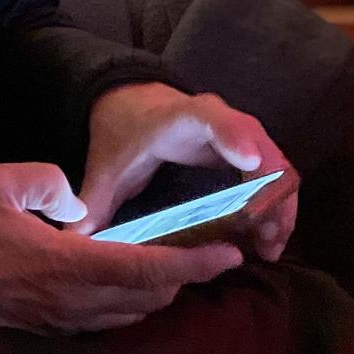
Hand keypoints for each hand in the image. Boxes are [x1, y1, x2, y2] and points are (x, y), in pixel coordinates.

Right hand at [0, 162, 240, 333]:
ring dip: (162, 292)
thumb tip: (79, 198)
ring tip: (175, 264)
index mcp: (70, 263)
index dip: (194, 264)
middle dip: (187, 277)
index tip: (228, 254)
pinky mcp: (55, 326)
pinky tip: (130, 281)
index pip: (148, 270)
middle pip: (153, 297)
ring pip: (136, 314)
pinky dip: (135, 303)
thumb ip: (50, 179)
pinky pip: (112, 321)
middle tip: (207, 250)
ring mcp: (66, 318)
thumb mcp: (0, 181)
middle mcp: (77, 299)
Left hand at [73, 83, 295, 259]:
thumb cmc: (123, 133)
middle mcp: (218, 121)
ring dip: (280, 207)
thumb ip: (93, 203)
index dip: (232, 134)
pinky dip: (278, 206)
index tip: (249, 160)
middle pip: (259, 149)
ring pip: (277, 167)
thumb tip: (74, 241)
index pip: (210, 118)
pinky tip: (264, 239)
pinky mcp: (250, 149)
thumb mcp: (106, 167)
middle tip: (264, 240)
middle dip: (270, 195)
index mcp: (179, 120)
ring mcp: (240, 133)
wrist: (135, 105)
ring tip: (267, 249)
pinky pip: (276, 176)